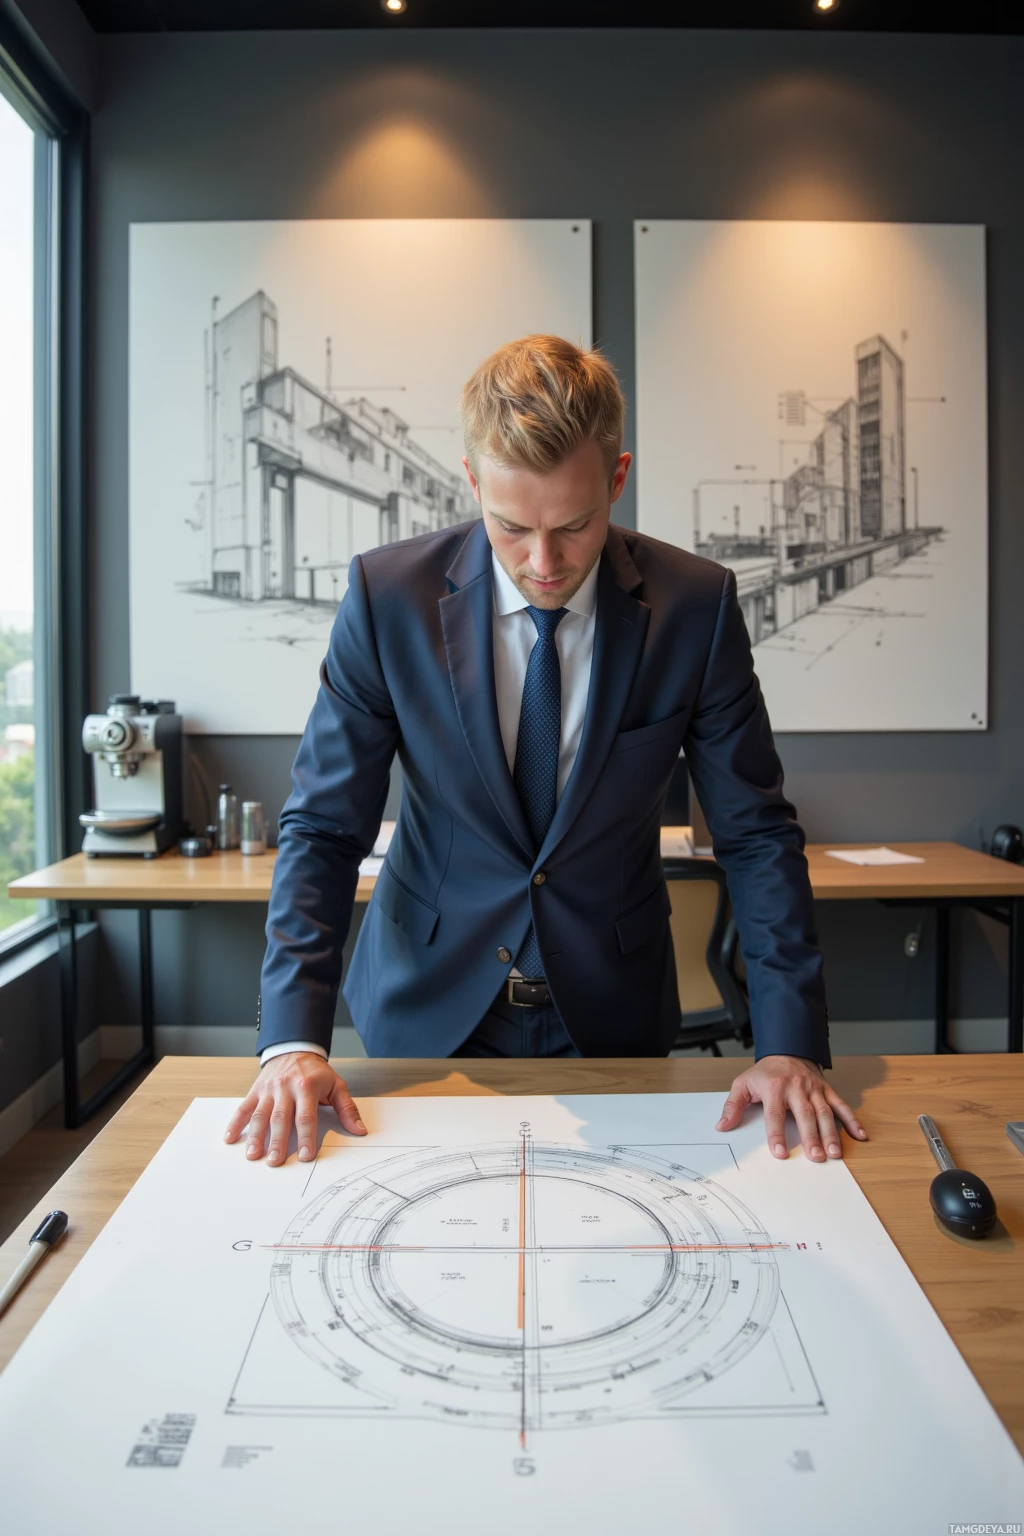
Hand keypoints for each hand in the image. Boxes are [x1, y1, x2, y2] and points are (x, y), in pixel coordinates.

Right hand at [223, 1053, 366, 1166]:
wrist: (295, 1048)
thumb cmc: (316, 1072)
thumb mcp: (336, 1085)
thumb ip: (347, 1109)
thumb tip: (360, 1131)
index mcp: (307, 1087)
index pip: (306, 1116)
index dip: (305, 1137)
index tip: (305, 1156)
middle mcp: (286, 1088)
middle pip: (281, 1118)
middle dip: (277, 1141)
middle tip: (275, 1161)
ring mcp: (269, 1090)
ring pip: (260, 1115)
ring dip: (255, 1136)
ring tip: (252, 1155)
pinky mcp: (256, 1091)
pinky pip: (244, 1107)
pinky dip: (235, 1123)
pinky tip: (230, 1138)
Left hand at [715, 1055, 866, 1162]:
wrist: (787, 1048)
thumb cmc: (765, 1072)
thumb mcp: (743, 1084)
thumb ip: (733, 1105)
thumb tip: (721, 1126)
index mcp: (774, 1088)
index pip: (775, 1114)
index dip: (776, 1135)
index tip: (780, 1153)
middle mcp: (796, 1088)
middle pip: (805, 1115)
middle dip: (811, 1137)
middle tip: (816, 1158)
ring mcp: (814, 1089)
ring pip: (825, 1112)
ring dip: (831, 1133)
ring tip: (835, 1153)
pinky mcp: (827, 1090)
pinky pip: (841, 1105)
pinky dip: (852, 1120)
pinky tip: (860, 1136)